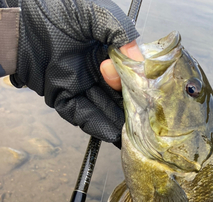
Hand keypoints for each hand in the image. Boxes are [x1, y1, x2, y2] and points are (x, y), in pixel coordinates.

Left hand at [9, 0, 139, 144]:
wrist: (18, 20)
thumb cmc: (54, 8)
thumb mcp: (95, 13)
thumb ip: (120, 32)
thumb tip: (139, 61)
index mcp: (104, 50)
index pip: (127, 72)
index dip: (137, 84)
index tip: (148, 94)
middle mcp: (93, 69)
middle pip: (118, 94)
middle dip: (131, 108)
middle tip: (147, 119)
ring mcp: (78, 84)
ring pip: (104, 108)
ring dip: (119, 122)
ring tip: (135, 134)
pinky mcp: (61, 97)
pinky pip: (83, 115)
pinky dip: (98, 126)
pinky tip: (114, 134)